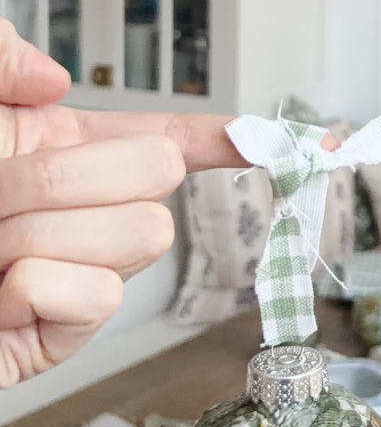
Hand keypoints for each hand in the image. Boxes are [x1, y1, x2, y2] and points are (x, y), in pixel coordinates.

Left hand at [0, 25, 337, 387]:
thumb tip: (60, 85)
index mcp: (59, 151)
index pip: (168, 141)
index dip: (233, 137)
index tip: (305, 141)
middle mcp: (75, 214)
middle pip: (156, 180)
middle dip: (76, 173)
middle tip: (1, 188)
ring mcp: (69, 277)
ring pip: (133, 235)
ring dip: (40, 227)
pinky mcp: (52, 340)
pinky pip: (91, 297)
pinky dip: (32, 283)